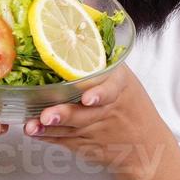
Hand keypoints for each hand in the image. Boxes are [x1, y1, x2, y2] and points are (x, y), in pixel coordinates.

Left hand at [22, 64, 174, 179]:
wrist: (148, 146)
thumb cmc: (132, 106)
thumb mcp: (125, 81)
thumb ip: (102, 65)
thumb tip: (70, 32)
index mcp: (120, 86)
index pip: (112, 89)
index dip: (100, 93)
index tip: (88, 99)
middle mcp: (109, 109)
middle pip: (86, 113)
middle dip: (66, 115)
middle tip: (47, 115)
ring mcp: (98, 130)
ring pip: (71, 129)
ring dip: (49, 128)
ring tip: (31, 126)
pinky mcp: (88, 146)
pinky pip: (66, 141)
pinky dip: (48, 136)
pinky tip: (34, 131)